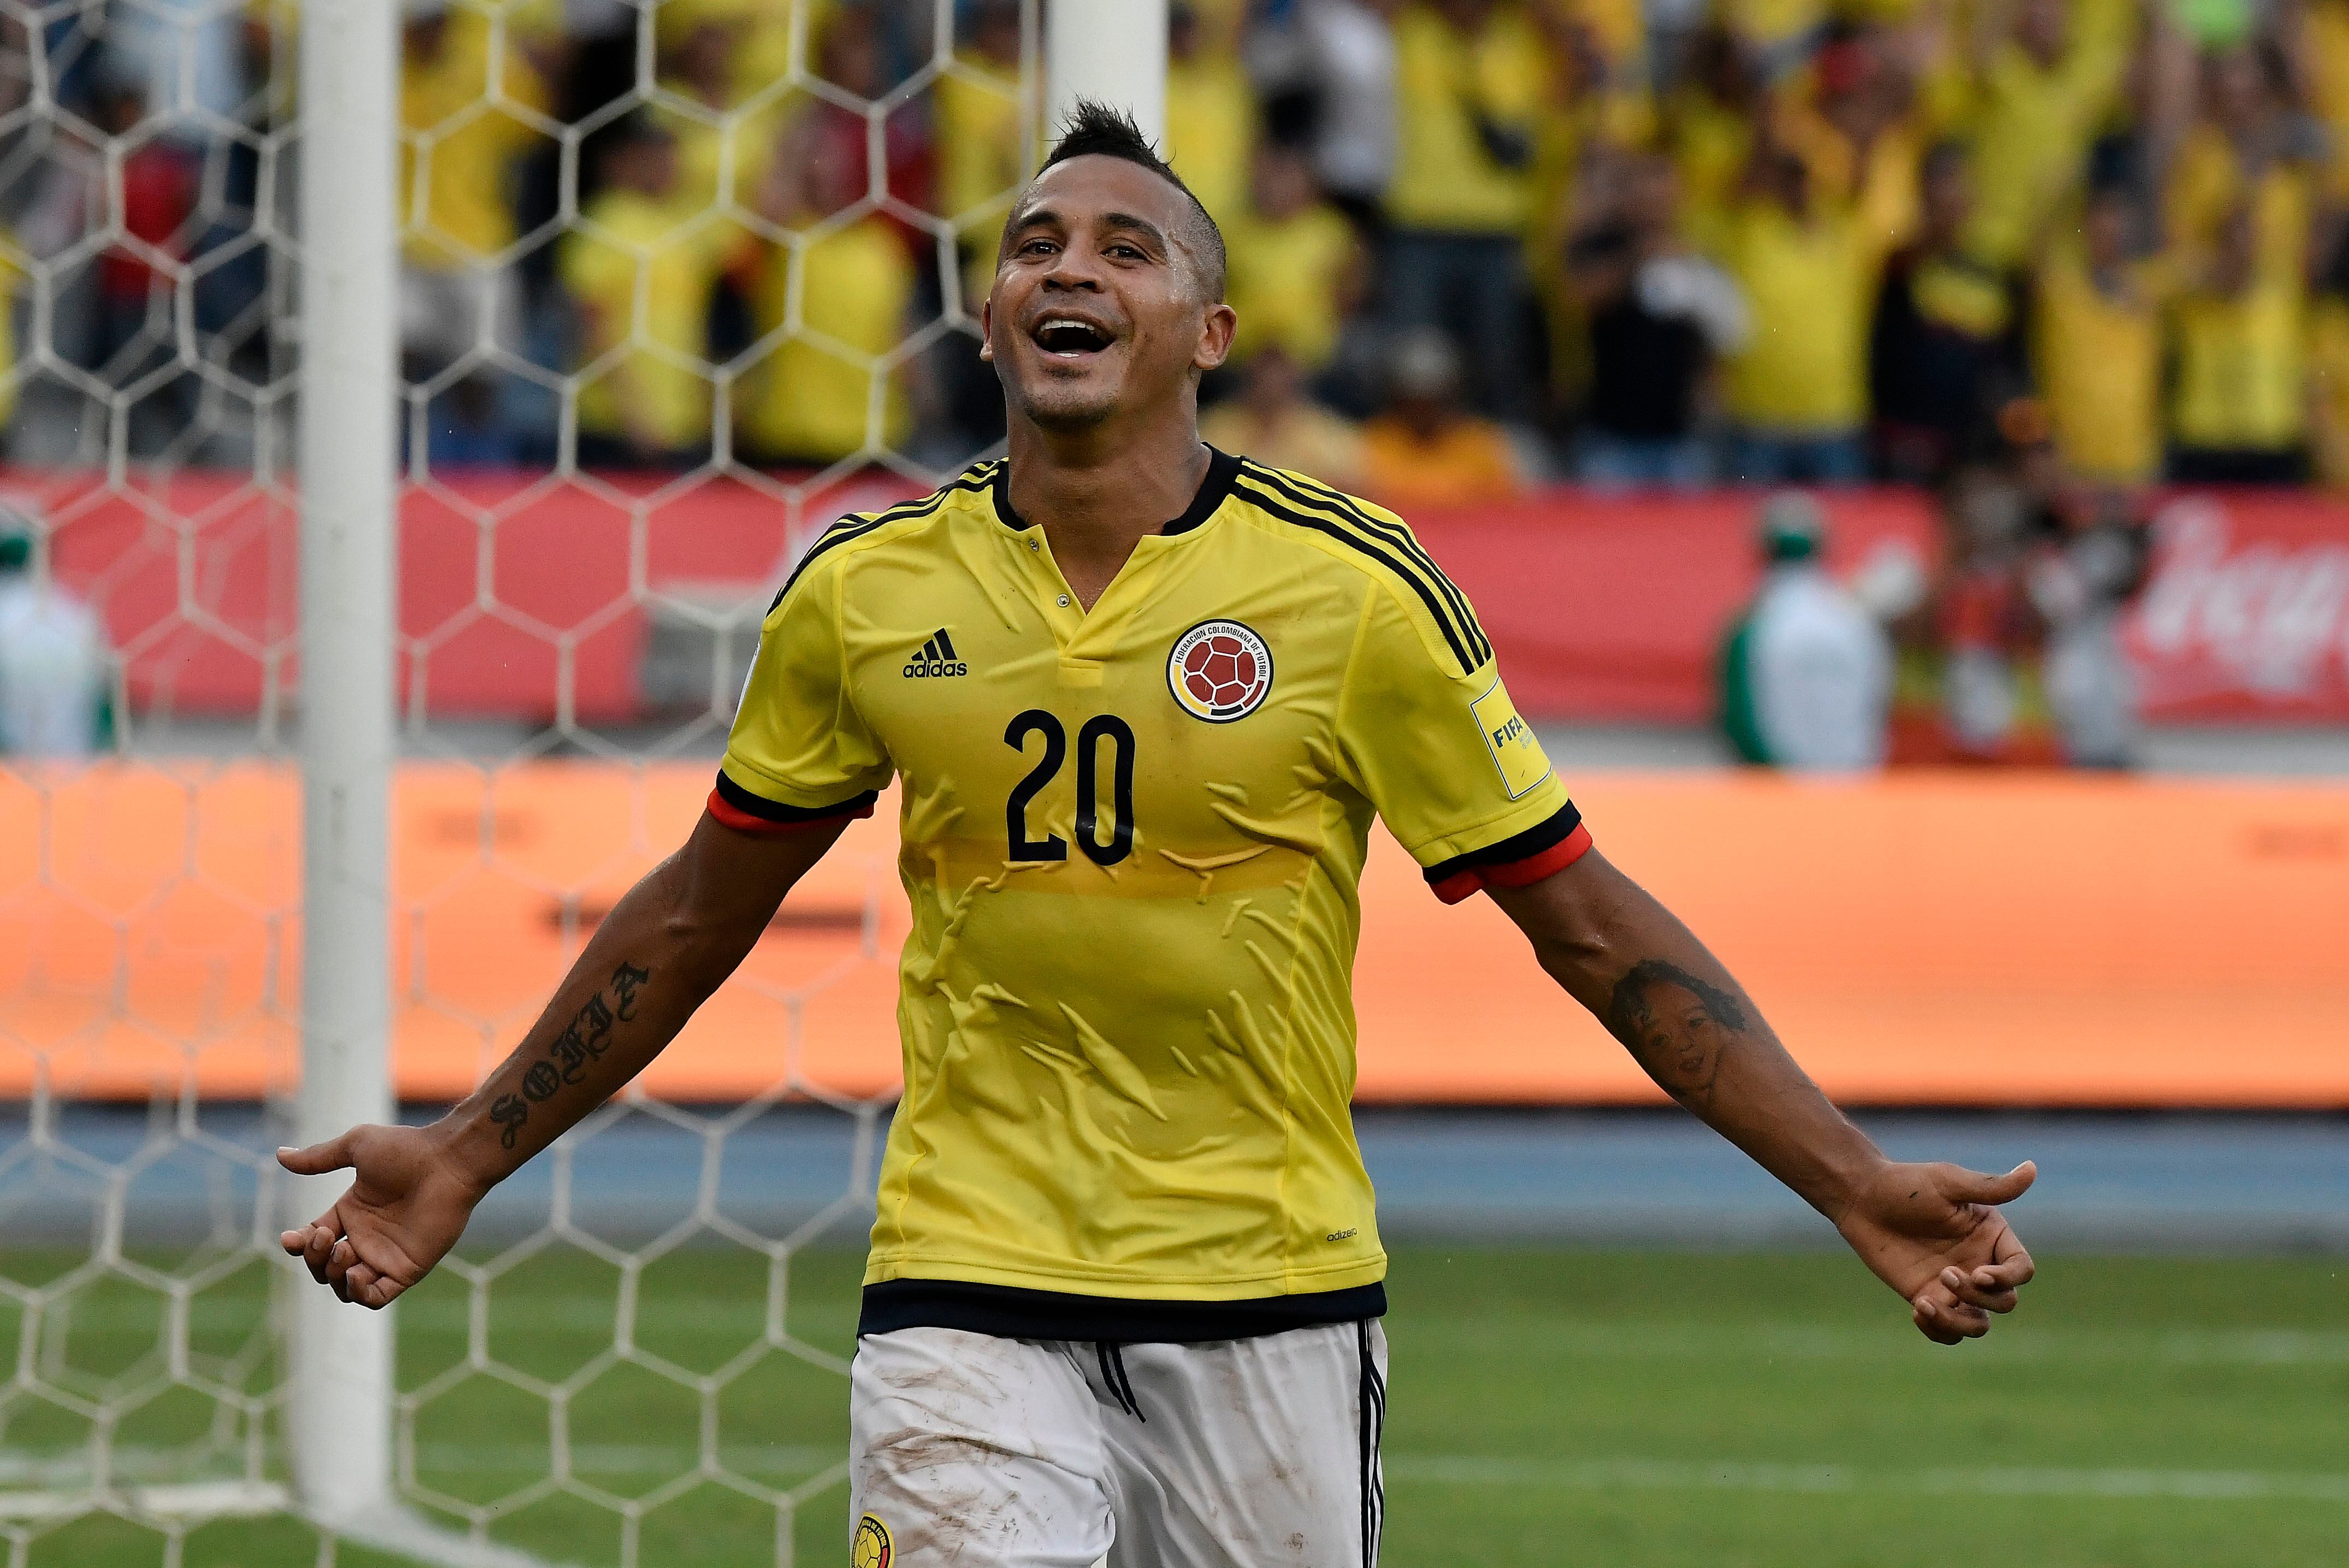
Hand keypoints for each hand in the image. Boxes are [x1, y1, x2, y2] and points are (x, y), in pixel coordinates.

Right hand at [278, 1125, 484, 1309]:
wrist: (448, 1162)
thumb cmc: (407, 1150)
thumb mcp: (356, 1147)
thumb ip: (319, 1158)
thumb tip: (279, 1155)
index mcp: (353, 1212)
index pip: (314, 1237)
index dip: (299, 1242)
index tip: (291, 1238)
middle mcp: (367, 1237)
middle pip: (323, 1265)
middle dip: (314, 1257)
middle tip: (326, 1236)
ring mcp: (386, 1255)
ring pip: (345, 1286)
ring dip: (332, 1276)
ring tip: (343, 1251)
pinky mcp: (407, 1270)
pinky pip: (376, 1298)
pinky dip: (358, 1294)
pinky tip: (354, 1276)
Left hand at [1835, 1160, 2036, 1345]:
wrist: (1861, 1199)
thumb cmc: (1906, 1185)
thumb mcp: (1949, 1183)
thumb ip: (1991, 1186)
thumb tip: (2032, 1167)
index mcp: (1992, 1237)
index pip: (2022, 1270)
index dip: (2008, 1279)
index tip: (1979, 1273)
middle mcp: (1979, 1263)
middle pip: (2005, 1301)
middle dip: (1980, 1297)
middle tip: (1945, 1274)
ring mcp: (1954, 1285)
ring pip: (1978, 1325)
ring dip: (1959, 1323)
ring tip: (1925, 1304)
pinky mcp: (1928, 1297)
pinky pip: (1948, 1330)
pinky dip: (1939, 1330)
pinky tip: (1917, 1310)